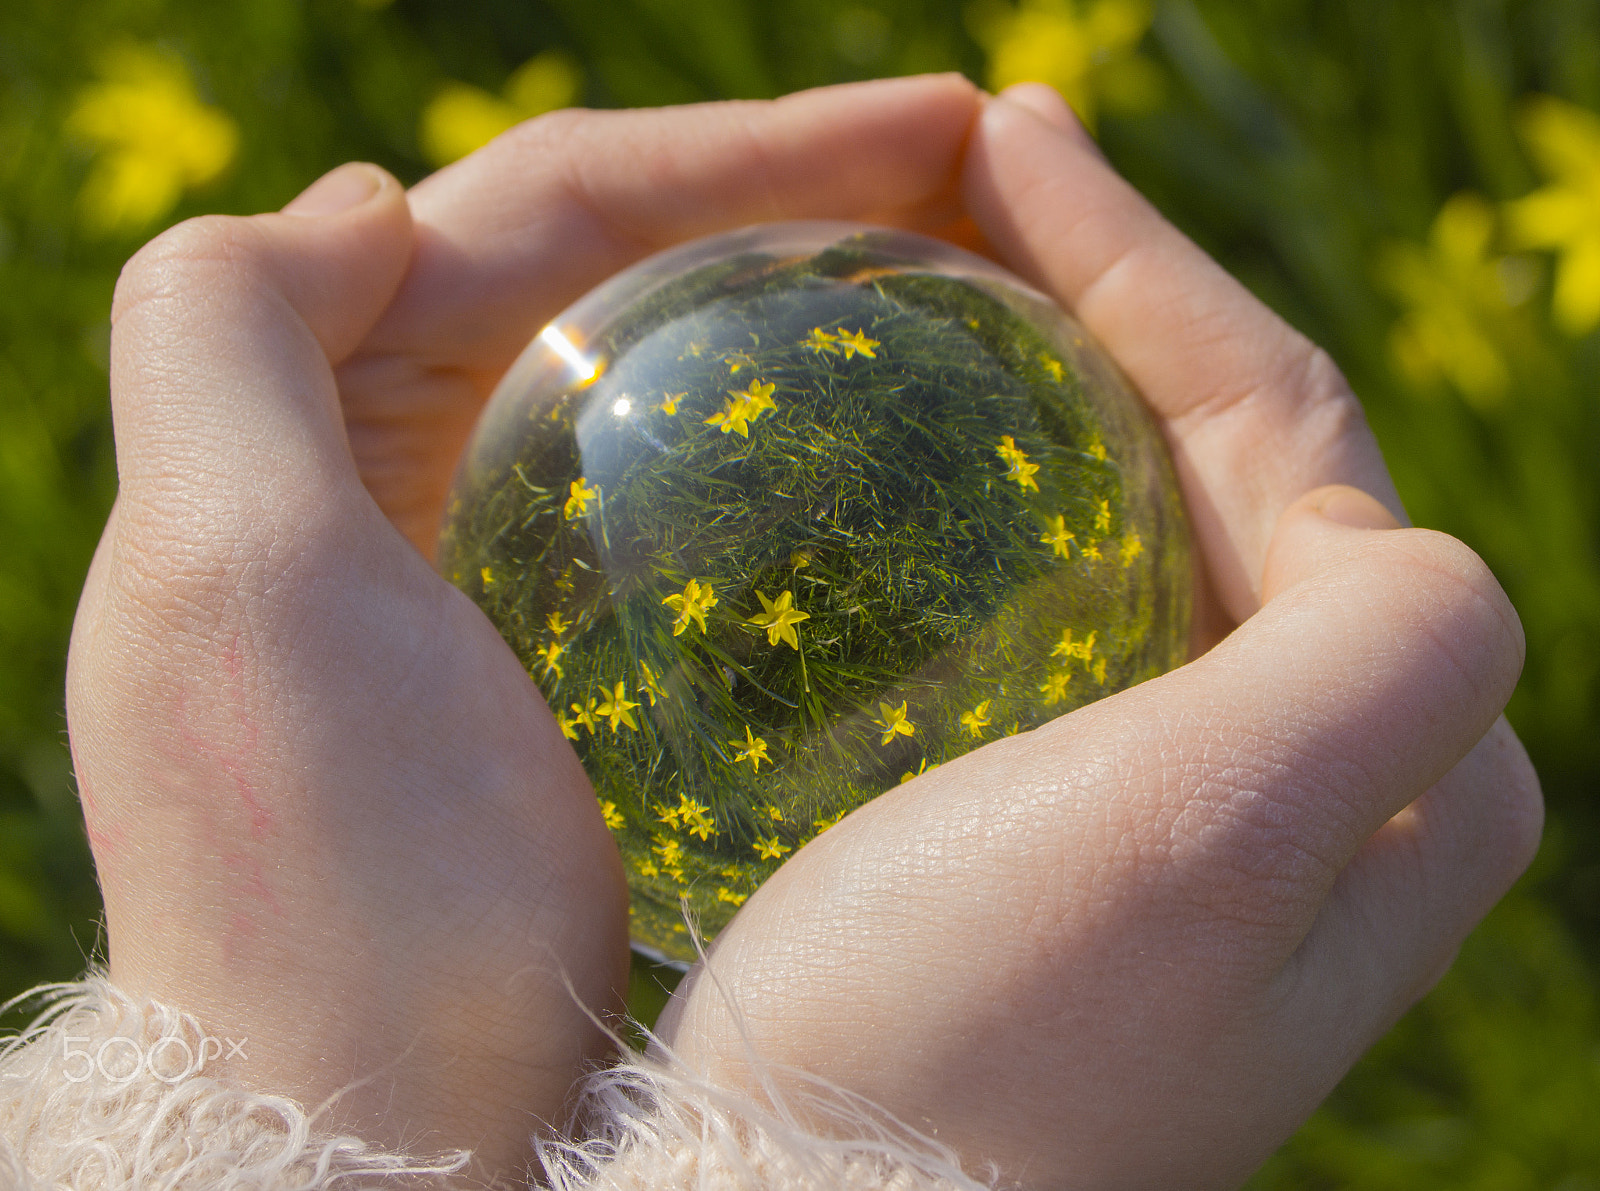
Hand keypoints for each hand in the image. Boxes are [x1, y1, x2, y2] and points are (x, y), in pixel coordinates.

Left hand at [65, 75, 981, 1173]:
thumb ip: (227, 332)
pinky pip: (662, 498)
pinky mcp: (537, 660)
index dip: (742, 142)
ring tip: (957, 282)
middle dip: (790, 193)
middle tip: (988, 186)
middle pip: (611, 266)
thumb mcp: (231, 582)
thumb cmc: (330, 881)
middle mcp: (382, 467)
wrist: (369, 1130)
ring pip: (646, 370)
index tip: (941, 126)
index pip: (549, 204)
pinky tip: (874, 460)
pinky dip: (766, 447)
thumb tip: (374, 196)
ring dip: (789, 300)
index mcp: (318, 412)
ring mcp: (465, 559)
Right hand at [659, 85, 1543, 1189]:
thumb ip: (1391, 647)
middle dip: (1106, 303)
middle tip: (965, 176)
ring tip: (944, 280)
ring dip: (1054, 393)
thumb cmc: (976, 1044)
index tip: (1001, 138)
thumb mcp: (1218, 838)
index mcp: (1404, 750)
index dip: (1146, 265)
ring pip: (1144, 525)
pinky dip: (1001, 514)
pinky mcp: (1098, 841)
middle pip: (1223, 461)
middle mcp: (1339, 779)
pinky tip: (919, 473)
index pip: (1284, 428)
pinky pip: (1070, 615)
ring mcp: (1217, 810)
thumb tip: (1385, 532)